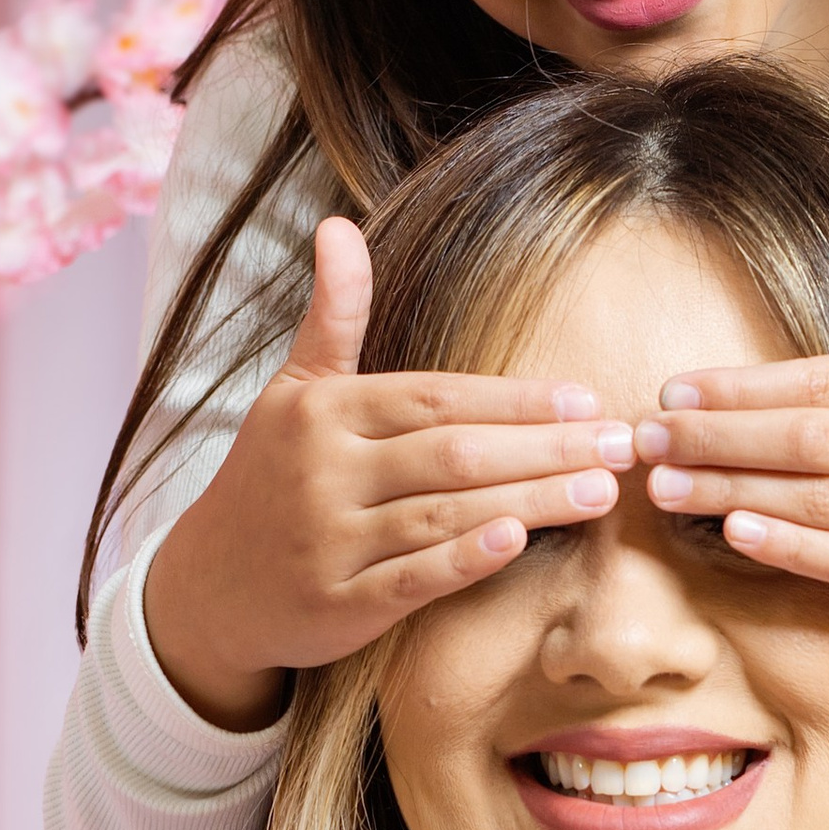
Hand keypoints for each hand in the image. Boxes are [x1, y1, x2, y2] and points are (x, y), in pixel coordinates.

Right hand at [143, 219, 635, 729]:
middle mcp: (327, 471)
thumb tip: (337, 225)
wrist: (209, 585)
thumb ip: (333, 316)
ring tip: (600, 491)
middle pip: (454, 453)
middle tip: (619, 444)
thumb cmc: (270, 478)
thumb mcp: (293, 391)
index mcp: (325, 412)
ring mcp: (331, 541)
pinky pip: (411, 578)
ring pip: (444, 514)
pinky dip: (464, 558)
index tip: (583, 398)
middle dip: (544, 447)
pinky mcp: (337, 604)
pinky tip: (518, 541)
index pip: (435, 398)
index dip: (513, 399)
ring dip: (530, 500)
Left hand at [630, 178, 828, 677]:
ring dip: (731, 492)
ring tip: (664, 485)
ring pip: (817, 501)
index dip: (744, 389)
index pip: (824, 382)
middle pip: (808, 439)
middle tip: (646, 436)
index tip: (676, 390)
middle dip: (718, 438)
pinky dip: (789, 548)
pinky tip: (734, 533)